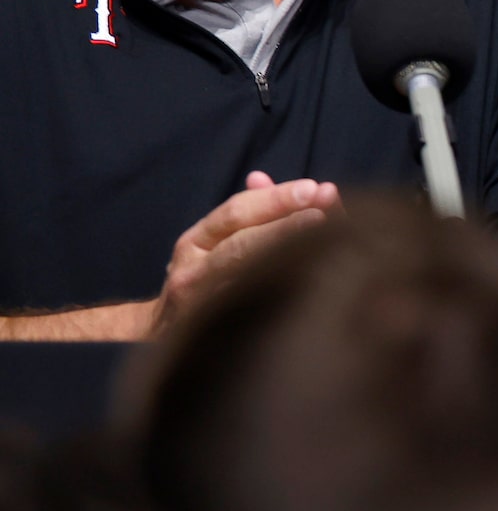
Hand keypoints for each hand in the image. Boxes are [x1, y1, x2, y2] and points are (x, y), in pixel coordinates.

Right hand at [154, 172, 342, 333]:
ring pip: (246, 277)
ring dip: (288, 259)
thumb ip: (246, 212)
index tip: (315, 189)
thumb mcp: (214, 242)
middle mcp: (192, 270)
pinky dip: (282, 297)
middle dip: (286, 225)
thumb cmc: (202, 279)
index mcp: (196, 241)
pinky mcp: (212, 333)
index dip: (276, 199)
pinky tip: (314, 288)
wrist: (158, 333)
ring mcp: (200, 304)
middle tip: (325, 211)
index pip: (237, 211)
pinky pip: (251, 312)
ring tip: (327, 243)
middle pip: (242, 243)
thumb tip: (262, 177)